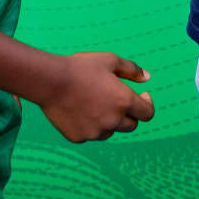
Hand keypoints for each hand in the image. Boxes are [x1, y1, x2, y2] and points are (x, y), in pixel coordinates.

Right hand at [33, 52, 154, 142]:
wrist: (50, 81)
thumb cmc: (81, 68)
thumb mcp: (110, 60)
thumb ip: (132, 70)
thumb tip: (147, 77)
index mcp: (124, 102)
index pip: (147, 114)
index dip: (147, 104)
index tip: (141, 96)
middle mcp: (113, 121)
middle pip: (131, 125)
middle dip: (128, 114)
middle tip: (115, 100)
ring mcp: (95, 132)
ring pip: (110, 131)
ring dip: (109, 121)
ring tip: (93, 102)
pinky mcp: (79, 137)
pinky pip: (90, 134)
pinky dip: (89, 125)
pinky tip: (79, 109)